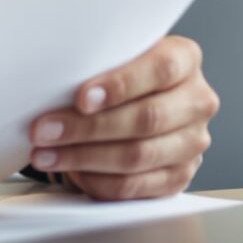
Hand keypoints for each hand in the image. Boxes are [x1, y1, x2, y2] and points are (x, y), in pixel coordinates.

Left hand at [26, 36, 216, 199]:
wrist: (139, 103)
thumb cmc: (119, 76)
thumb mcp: (115, 57)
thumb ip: (99, 63)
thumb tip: (53, 81)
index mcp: (185, 59)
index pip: (160, 69)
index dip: (120, 85)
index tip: (81, 99)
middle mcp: (197, 101)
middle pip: (146, 118)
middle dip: (88, 128)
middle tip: (45, 130)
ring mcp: (192, 142)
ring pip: (138, 156)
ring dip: (84, 157)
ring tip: (47, 154)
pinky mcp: (179, 176)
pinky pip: (135, 186)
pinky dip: (98, 181)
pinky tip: (72, 171)